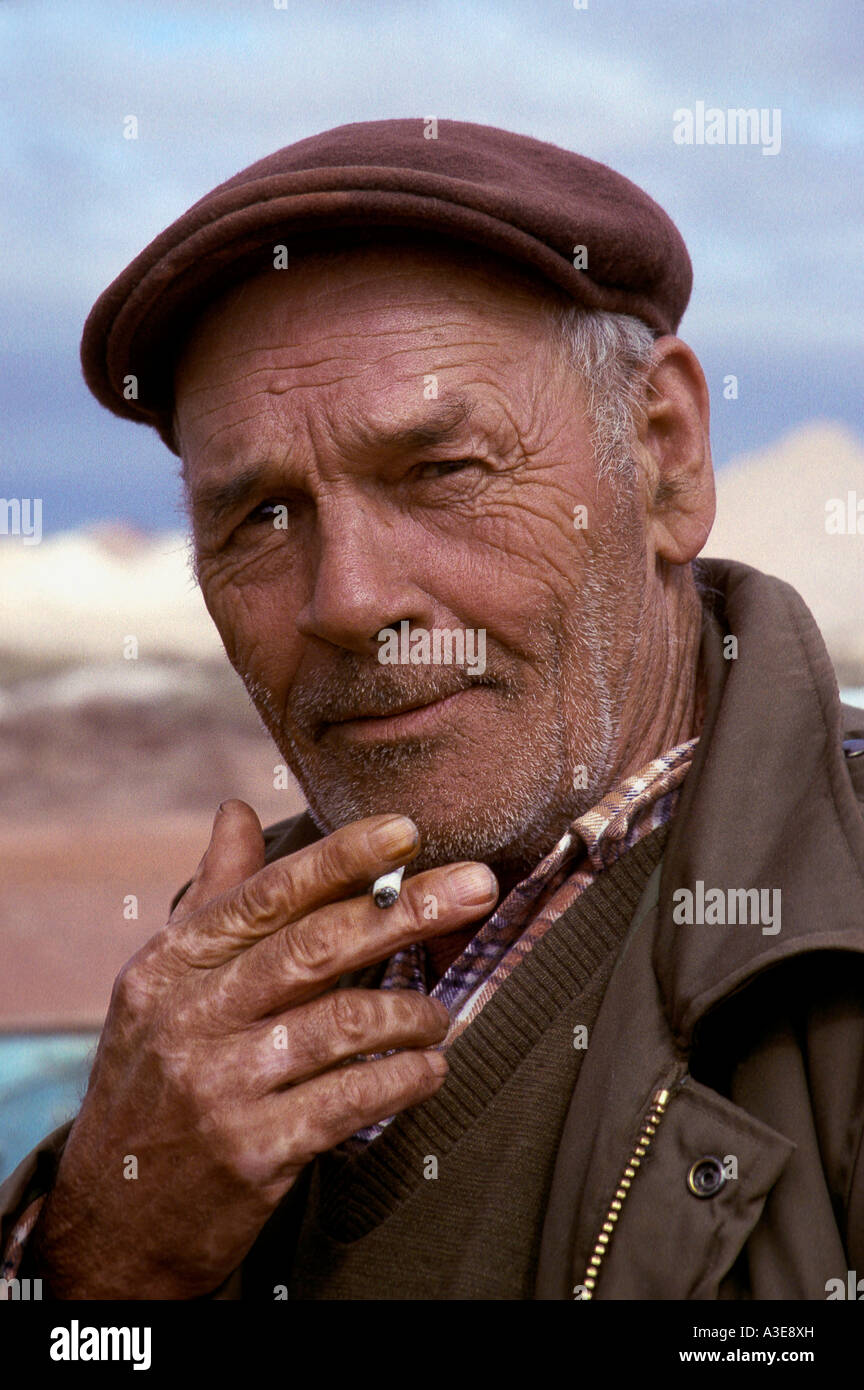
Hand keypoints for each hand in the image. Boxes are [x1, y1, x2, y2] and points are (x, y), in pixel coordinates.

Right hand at [30, 801, 497, 1297]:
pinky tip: (429, 1070)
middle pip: (314, 948)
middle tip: (477, 885)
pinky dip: (406, 1079)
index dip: (340, 859)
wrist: (115, 1219)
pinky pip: (353, 1099)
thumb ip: (212, 897)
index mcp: (170, 965)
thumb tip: (237, 810)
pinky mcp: (255, 1152)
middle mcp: (190, 1018)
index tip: (405, 830)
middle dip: (404, 911)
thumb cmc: (152, 1079)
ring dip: (411, 1013)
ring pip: (342, 1024)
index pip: (265, 896)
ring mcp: (221, 1088)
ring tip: (439, 1016)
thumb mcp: (163, 984)